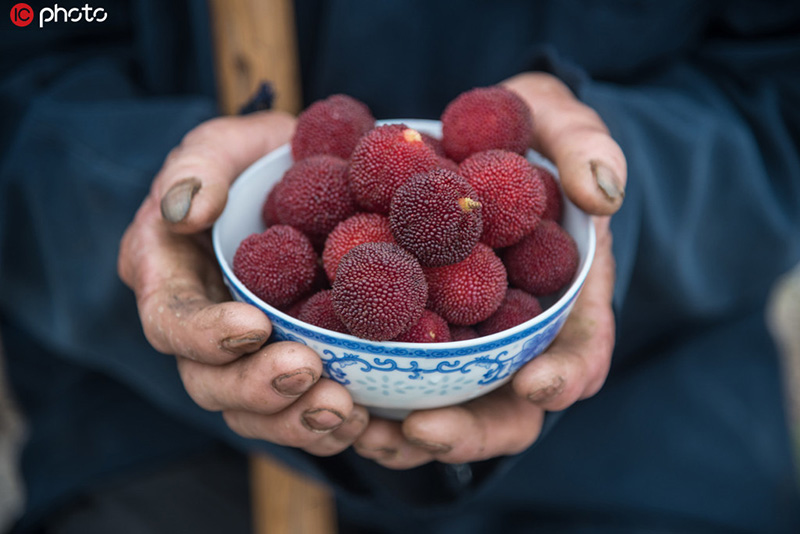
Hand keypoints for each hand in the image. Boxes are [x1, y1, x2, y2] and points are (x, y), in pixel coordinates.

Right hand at [118, 111, 367, 455]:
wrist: (305, 187)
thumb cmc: (256, 162)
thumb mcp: (226, 145)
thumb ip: (198, 166)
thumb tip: (185, 210)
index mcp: (170, 279)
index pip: (170, 320)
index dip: (204, 334)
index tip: (253, 326)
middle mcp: (202, 331)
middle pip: (211, 383)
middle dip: (258, 387)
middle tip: (310, 373)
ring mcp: (247, 359)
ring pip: (256, 413)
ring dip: (296, 419)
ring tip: (345, 410)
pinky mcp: (292, 370)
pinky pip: (301, 415)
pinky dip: (329, 427)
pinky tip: (364, 420)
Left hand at [353, 72, 625, 467]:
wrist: (464, 142)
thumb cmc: (522, 136)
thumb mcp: (558, 123)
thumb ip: (585, 147)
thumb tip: (602, 194)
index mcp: (563, 298)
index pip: (580, 350)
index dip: (565, 374)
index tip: (537, 384)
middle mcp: (514, 336)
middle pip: (506, 408)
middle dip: (469, 430)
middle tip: (421, 430)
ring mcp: (461, 340)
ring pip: (445, 409)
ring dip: (407, 433)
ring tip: (363, 431)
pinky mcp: (408, 329)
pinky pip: (392, 375)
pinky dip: (367, 395)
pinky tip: (326, 393)